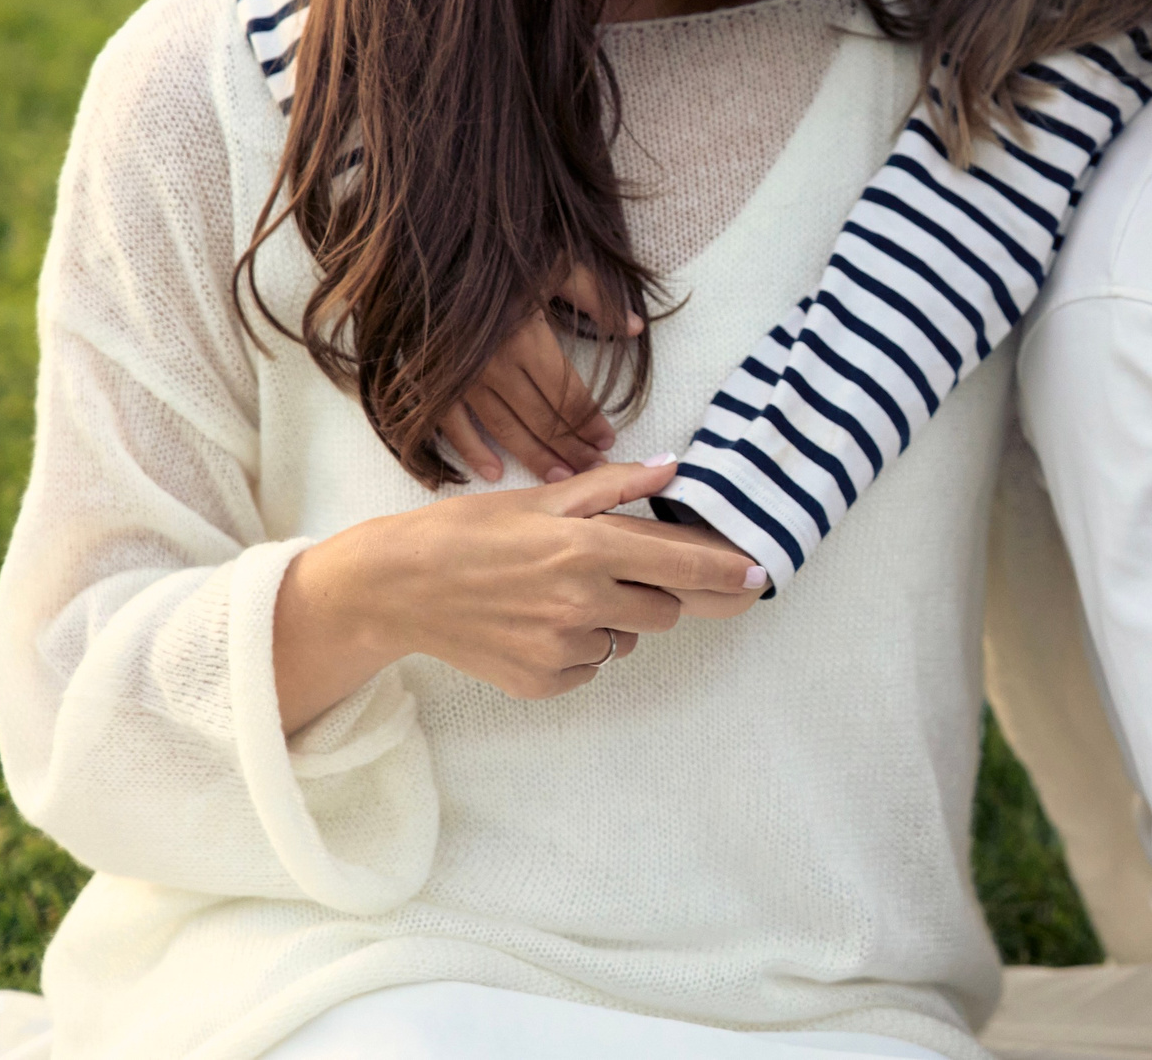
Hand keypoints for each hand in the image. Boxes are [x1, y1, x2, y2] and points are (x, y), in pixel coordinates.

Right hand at [272, 456, 761, 729]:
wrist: (394, 588)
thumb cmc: (468, 531)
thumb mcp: (540, 497)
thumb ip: (613, 488)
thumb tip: (672, 469)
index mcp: (587, 548)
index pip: (682, 564)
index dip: (725, 571)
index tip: (757, 574)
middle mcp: (582, 601)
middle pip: (663, 610)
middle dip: (652, 593)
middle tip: (607, 574)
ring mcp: (562, 648)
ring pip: (625, 641)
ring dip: (610, 622)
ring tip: (555, 597)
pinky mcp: (542, 682)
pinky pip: (588, 668)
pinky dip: (575, 651)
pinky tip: (534, 626)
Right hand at [439, 260, 643, 482]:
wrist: (429, 251)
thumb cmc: (501, 256)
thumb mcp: (556, 263)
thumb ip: (597, 297)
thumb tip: (636, 328)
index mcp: (528, 337)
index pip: (569, 393)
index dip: (591, 420)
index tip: (608, 440)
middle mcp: (496, 365)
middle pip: (543, 419)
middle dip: (572, 447)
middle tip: (594, 468)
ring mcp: (462, 378)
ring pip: (506, 429)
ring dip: (535, 457)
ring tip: (563, 477)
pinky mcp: (434, 383)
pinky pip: (453, 427)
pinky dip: (471, 452)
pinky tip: (493, 472)